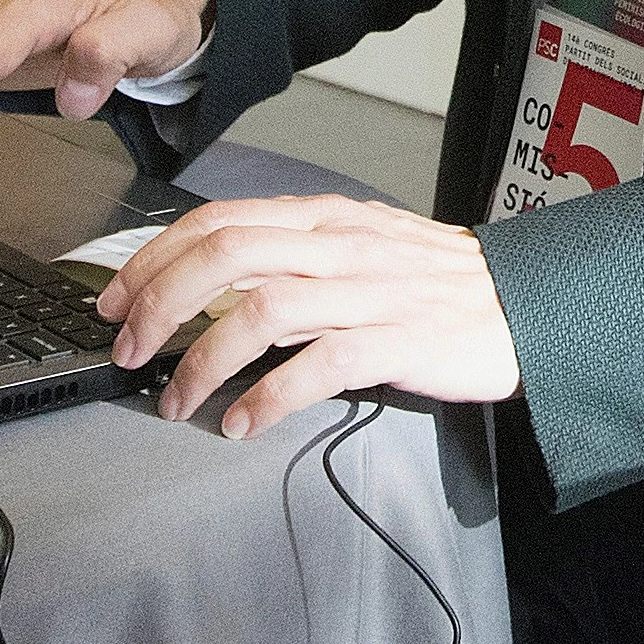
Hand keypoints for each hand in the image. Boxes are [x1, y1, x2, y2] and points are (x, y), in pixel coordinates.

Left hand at [108, 195, 523, 438]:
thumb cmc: (440, 283)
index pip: (217, 221)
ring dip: (201, 360)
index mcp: (324, 219)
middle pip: (224, 256)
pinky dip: (267, 398)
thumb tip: (214, 286)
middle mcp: (340, 246)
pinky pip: (317, 367)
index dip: (152, 258)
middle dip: (159, 305)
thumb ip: (294, 258)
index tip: (116, 300)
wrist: (527, 304)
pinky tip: (242, 423)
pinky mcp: (398, 341)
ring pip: (261, 311)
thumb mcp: (361, 248)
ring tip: (176, 400)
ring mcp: (369, 292)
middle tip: (128, 350)